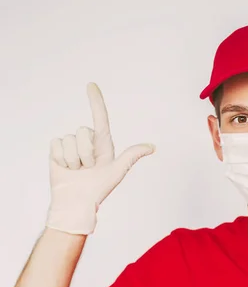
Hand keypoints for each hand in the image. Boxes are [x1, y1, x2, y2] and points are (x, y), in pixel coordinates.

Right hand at [45, 82, 154, 234]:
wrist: (77, 202)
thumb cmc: (98, 188)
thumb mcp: (118, 171)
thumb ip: (132, 155)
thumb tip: (152, 147)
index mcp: (103, 143)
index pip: (100, 117)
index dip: (96, 101)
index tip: (91, 85)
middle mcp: (87, 141)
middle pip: (83, 132)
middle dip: (86, 153)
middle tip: (88, 168)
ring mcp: (71, 145)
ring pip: (70, 140)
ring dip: (73, 159)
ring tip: (77, 170)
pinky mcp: (56, 150)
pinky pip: (57, 145)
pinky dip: (61, 159)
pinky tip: (65, 168)